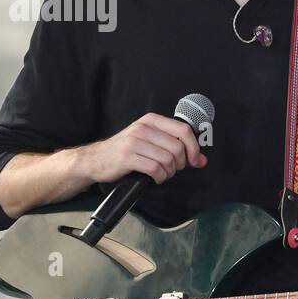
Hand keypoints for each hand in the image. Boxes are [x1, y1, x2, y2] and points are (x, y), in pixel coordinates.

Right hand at [80, 112, 206, 185]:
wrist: (95, 159)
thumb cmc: (126, 151)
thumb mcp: (151, 142)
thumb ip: (177, 148)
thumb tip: (202, 160)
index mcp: (151, 120)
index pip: (183, 130)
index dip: (194, 148)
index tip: (195, 160)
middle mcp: (143, 128)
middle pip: (178, 147)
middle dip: (180, 163)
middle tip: (172, 169)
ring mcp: (134, 142)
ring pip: (168, 159)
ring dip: (169, 172)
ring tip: (162, 173)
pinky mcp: (127, 157)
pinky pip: (155, 169)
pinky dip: (160, 177)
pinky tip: (155, 177)